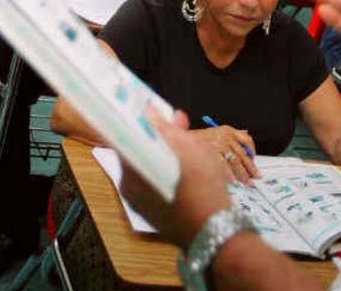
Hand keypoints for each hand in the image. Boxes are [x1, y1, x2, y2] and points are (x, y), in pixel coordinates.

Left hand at [119, 110, 233, 247]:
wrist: (215, 230)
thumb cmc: (201, 188)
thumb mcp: (187, 148)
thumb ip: (163, 127)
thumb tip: (146, 111)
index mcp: (130, 170)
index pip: (125, 136)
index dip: (141, 120)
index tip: (155, 112)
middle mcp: (128, 187)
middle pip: (138, 151)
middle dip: (158, 135)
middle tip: (180, 125)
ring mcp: (139, 202)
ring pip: (148, 167)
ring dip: (165, 152)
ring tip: (189, 145)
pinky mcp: (152, 212)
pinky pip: (154, 183)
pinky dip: (167, 172)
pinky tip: (186, 169)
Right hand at [191, 126, 258, 183]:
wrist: (179, 139)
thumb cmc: (197, 138)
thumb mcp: (215, 131)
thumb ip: (231, 134)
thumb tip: (246, 133)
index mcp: (227, 130)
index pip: (246, 139)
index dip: (252, 151)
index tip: (254, 160)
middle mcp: (225, 136)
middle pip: (243, 153)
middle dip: (250, 167)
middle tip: (255, 177)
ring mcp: (219, 145)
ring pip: (236, 161)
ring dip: (242, 174)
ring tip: (247, 183)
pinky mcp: (211, 154)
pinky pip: (224, 167)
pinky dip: (230, 176)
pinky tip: (234, 182)